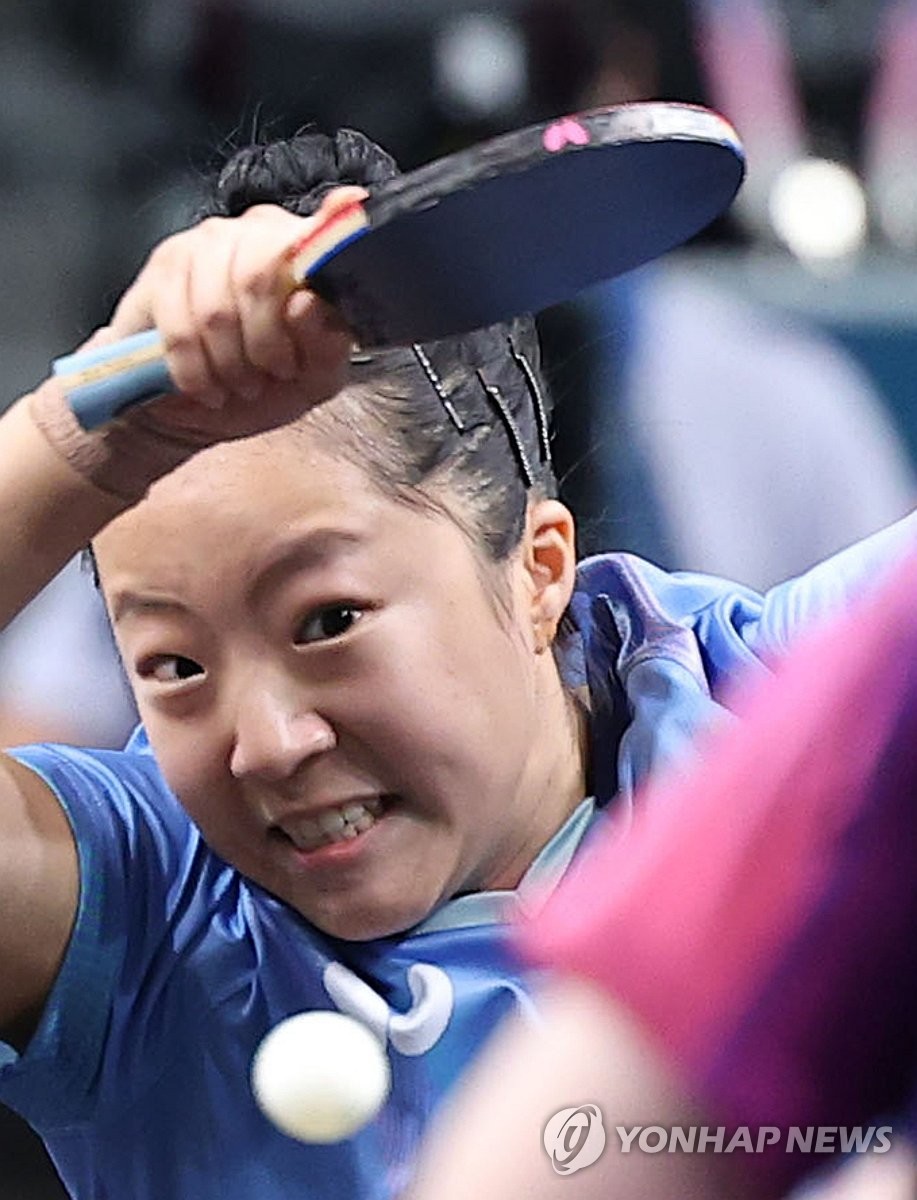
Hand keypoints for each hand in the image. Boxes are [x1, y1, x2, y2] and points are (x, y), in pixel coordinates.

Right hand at [104, 187, 366, 446]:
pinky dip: (193, 370)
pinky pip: (177, 326)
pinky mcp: (164, 267)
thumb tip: (306, 304)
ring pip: (215, 308)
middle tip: (266, 376)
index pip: (314, 242)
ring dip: (227, 364)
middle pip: (258, 276)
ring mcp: (207, 241)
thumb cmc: (272, 381)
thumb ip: (326, 344)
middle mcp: (258, 230)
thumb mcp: (315, 377)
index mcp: (309, 249)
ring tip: (236, 385)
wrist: (211, 402)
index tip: (298, 338)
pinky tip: (204, 385)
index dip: (305, 287)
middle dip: (263, 345)